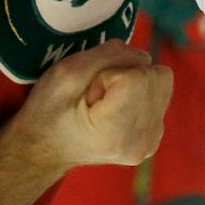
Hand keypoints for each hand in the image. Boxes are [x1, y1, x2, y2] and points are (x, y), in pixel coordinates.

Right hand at [0, 40, 172, 173]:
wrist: (42, 149)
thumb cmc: (48, 111)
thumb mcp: (67, 72)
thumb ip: (109, 55)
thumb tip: (144, 56)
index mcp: (116, 132)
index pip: (139, 76)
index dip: (111, 72)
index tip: (90, 91)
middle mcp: (140, 143)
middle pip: (157, 77)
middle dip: (126, 76)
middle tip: (96, 95)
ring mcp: (148, 144)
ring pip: (162, 84)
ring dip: (132, 84)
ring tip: (104, 103)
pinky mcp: (152, 139)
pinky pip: (160, 97)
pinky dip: (138, 95)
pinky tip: (113, 110)